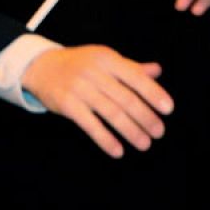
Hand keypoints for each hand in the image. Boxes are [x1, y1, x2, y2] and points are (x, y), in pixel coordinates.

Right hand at [21, 45, 171, 157]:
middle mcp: (93, 71)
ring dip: (130, 131)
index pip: (135, 76)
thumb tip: (157, 71)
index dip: (153, 92)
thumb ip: (130, 67)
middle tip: (158, 132)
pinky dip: (105, 139)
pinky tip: (118, 150)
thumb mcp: (104, 59)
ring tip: (144, 144)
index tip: (168, 109)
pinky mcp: (66, 105)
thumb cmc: (79, 64)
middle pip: (125, 97)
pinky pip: (90, 125)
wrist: (41, 66)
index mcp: (106, 58)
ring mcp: (79, 88)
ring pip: (110, 113)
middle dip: (145, 117)